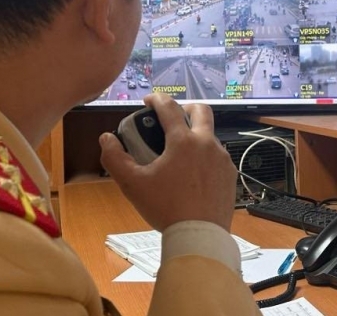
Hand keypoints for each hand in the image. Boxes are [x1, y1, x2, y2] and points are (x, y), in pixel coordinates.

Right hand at [99, 93, 236, 231]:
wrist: (200, 235)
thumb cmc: (167, 209)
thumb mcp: (133, 184)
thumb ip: (115, 158)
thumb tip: (106, 139)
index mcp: (184, 141)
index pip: (169, 107)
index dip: (157, 99)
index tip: (149, 101)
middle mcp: (207, 144)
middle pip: (201, 110)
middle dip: (185, 107)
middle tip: (172, 117)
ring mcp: (222, 159)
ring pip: (210, 135)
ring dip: (195, 135)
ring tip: (179, 152)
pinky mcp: (230, 174)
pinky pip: (217, 156)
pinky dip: (205, 156)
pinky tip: (193, 172)